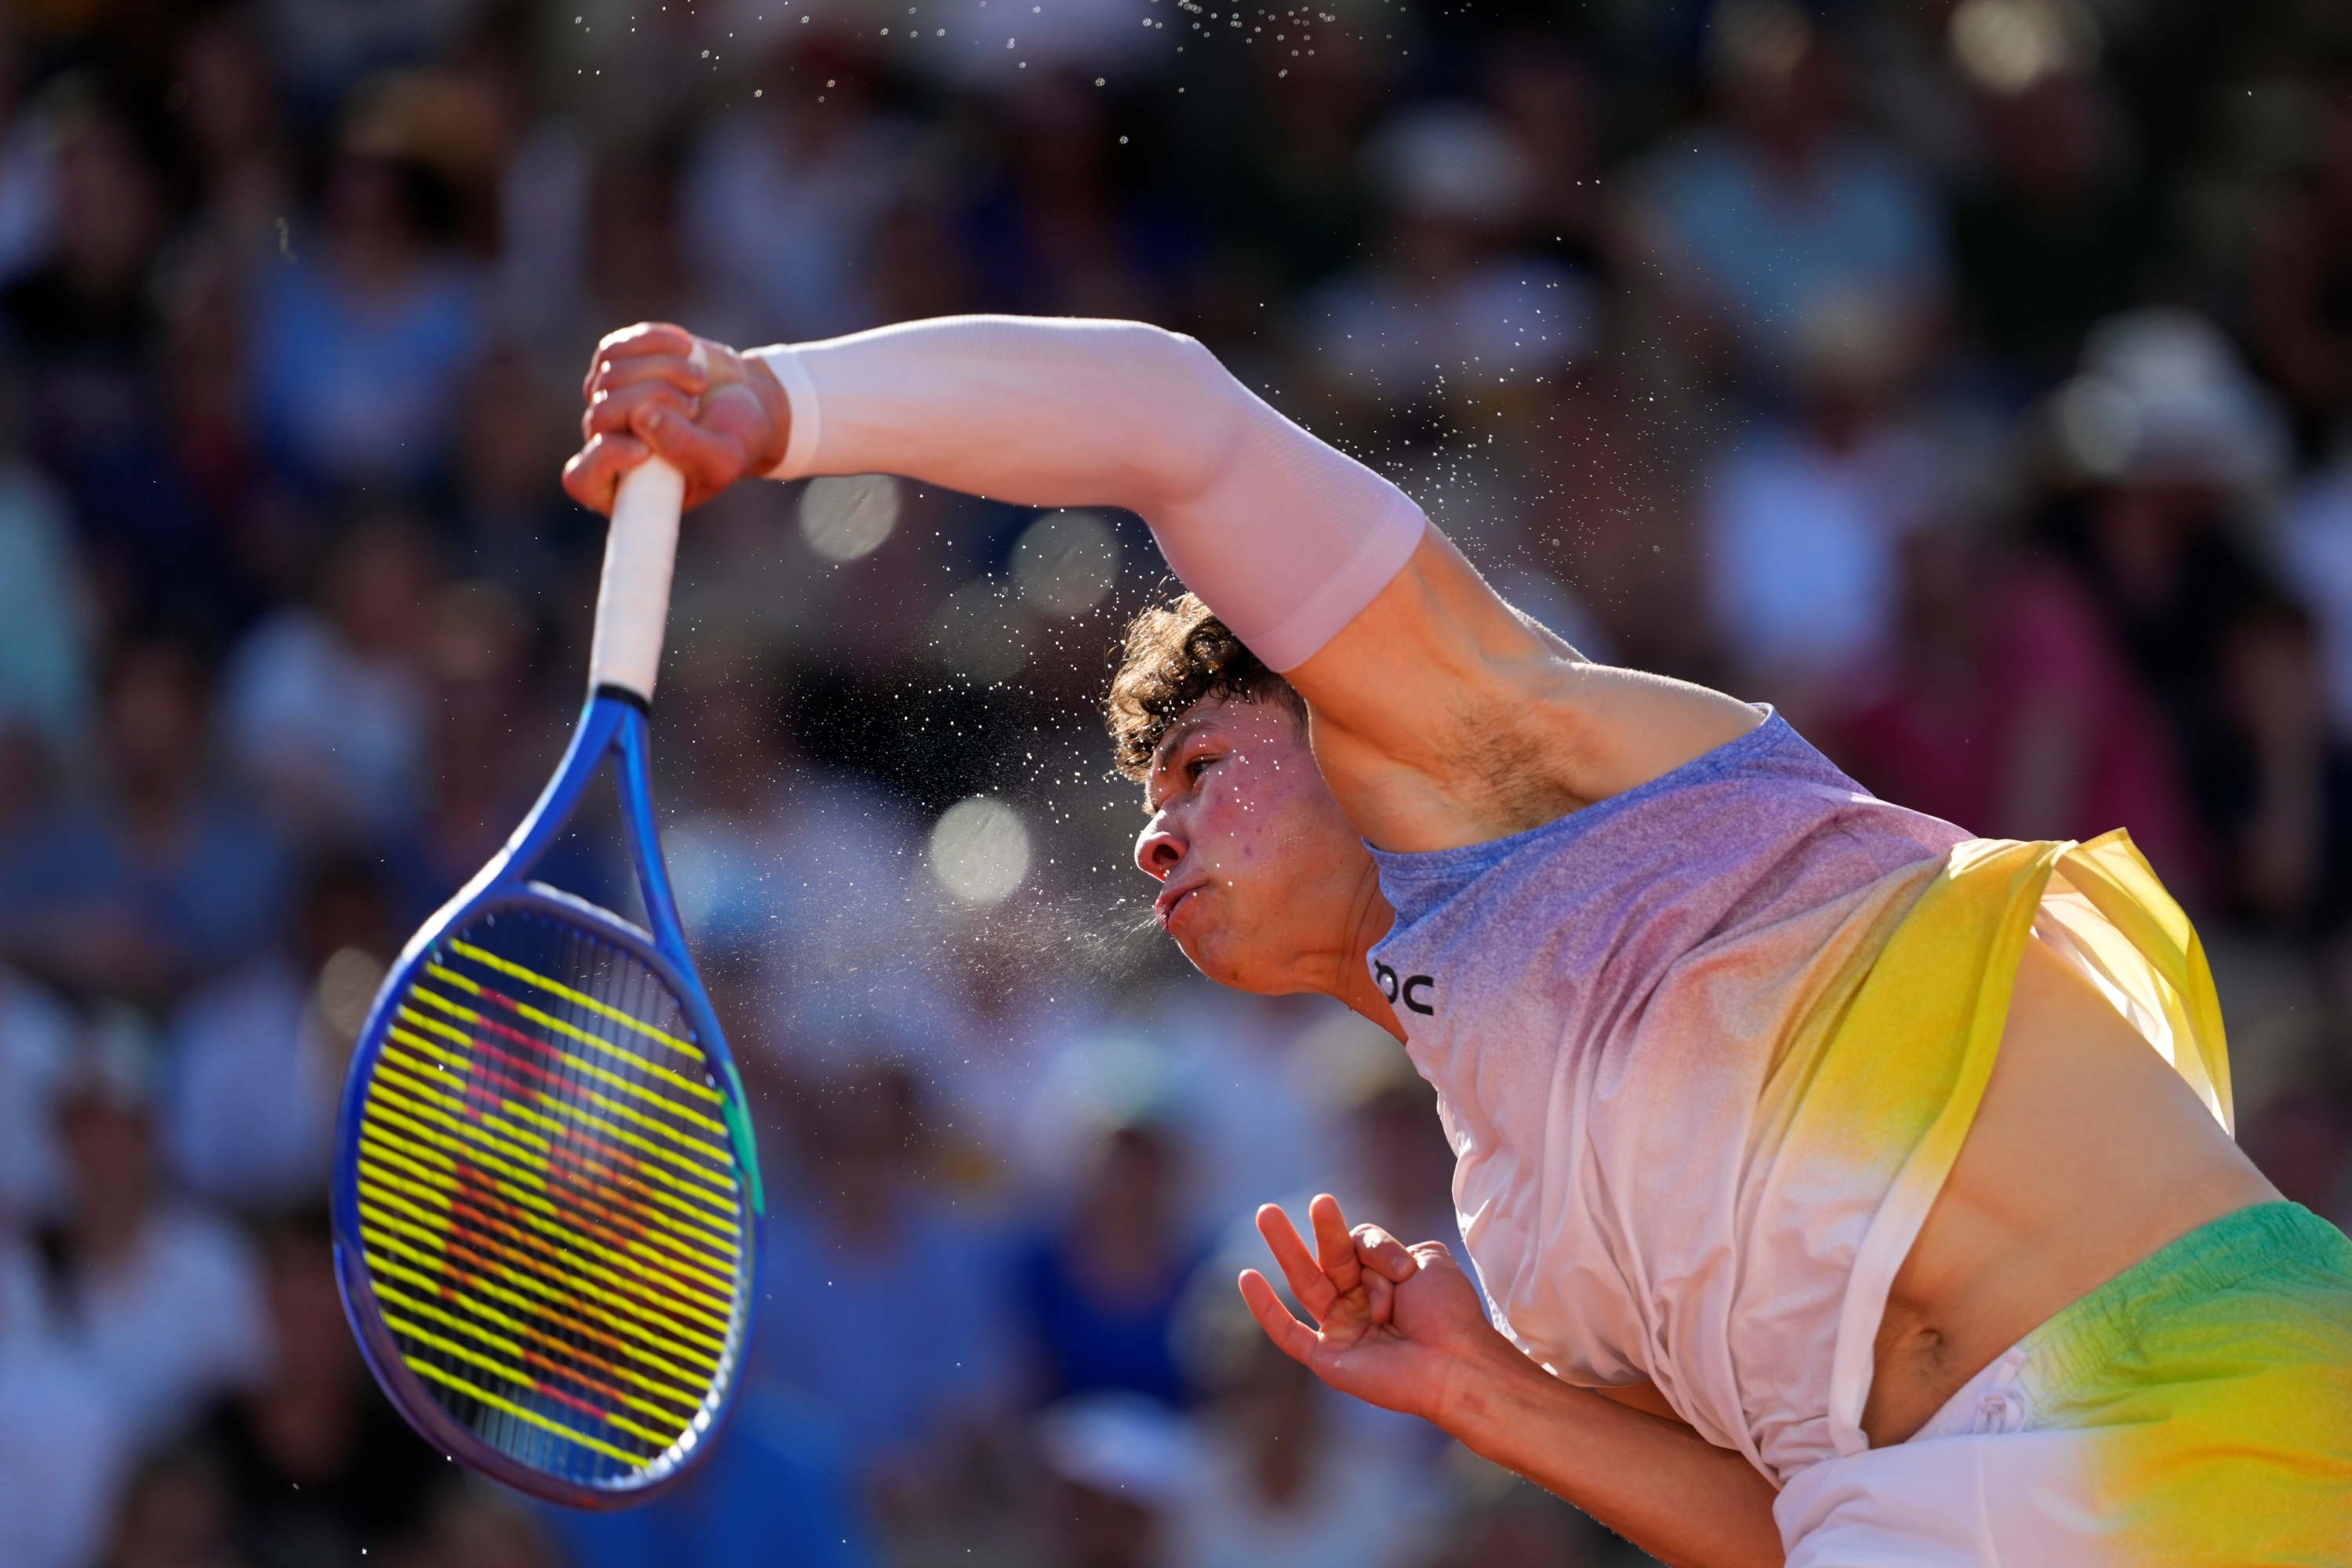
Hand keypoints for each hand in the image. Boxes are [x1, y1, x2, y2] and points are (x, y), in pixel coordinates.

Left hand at [561, 322, 792, 513]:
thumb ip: (687, 448)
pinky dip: (655, 343)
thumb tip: (641, 417)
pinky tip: (685, 349)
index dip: (607, 459)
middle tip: (693, 407)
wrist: (747, 400)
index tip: (645, 451)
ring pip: (610, 376)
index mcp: (627, 486)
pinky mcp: (614, 363)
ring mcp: (606, 401)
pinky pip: (615, 348)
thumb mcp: (725, 457)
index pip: (582, 479)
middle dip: (653, 403)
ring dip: (666, 371)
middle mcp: (607, 444)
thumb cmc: (737, 440)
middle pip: (601, 415)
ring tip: (699, 382)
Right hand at [1238, 1193, 1514, 1428]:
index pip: (1359, 1245)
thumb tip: (1355, 1257)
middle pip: (1328, 1259)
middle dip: (1319, 1230)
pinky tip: (1246, 1278)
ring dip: (1285, 1249)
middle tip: (1306, 1200)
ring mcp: (1341, 1330)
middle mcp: (1359, 1302)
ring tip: (1266, 1213)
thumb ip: (1380, 1245)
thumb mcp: (1422, 1259)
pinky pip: (1289, 1333)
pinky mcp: (1328, 1359)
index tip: (1403, 1270)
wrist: (1458, 1363)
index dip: (1376, 1250)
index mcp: (1383, 1278)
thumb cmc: (1449, 1313)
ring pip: (1305, 1284)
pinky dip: (1265, 1308)